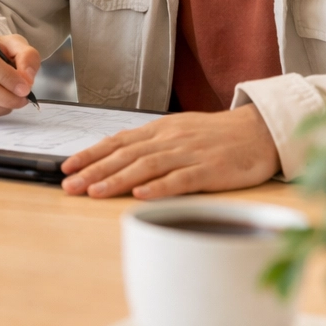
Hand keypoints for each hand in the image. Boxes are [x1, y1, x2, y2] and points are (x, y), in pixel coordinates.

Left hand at [60, 104, 280, 198]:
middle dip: (93, 170)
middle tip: (68, 185)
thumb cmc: (216, 135)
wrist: (259, 131)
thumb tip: (116, 152)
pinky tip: (140, 195)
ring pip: (146, 166)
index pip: (116, 141)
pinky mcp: (210, 170)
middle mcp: (169, 139)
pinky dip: (159, 187)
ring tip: (94, 191)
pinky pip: (181, 179)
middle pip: (125, 154)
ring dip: (117, 179)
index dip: (90, 154)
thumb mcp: (178, 131)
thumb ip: (149, 143)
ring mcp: (189, 154)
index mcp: (159, 130)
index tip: (66, 166)